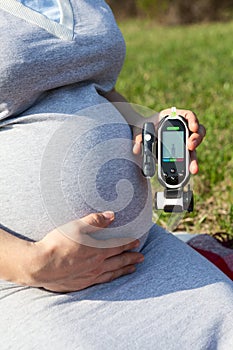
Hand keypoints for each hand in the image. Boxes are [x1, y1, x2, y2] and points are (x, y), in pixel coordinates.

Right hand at [29, 212, 143, 292]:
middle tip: (141, 258)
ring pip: (112, 273)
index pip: (118, 246)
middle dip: (131, 258)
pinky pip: (101, 282)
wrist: (41, 265)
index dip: (129, 243)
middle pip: (119, 261)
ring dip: (123, 270)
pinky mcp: (80, 284)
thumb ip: (95, 221)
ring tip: (132, 269)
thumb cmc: (58, 243)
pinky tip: (110, 278)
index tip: (137, 242)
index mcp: (97, 251)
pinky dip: (110, 279)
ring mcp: (89, 277)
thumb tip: (111, 215)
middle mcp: (96, 265)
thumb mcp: (77, 226)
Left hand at [133, 108, 205, 173]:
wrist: (142, 136)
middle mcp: (183, 128)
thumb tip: (136, 150)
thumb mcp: (140, 131)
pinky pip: (189, 157)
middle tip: (190, 147)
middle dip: (195, 139)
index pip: (189, 116)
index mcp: (174, 117)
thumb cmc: (143, 129)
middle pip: (197, 132)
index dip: (193, 120)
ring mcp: (184, 140)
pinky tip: (190, 170)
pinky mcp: (182, 151)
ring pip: (195, 147)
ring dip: (194, 157)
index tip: (193, 128)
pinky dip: (190, 163)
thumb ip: (138, 138)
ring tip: (193, 167)